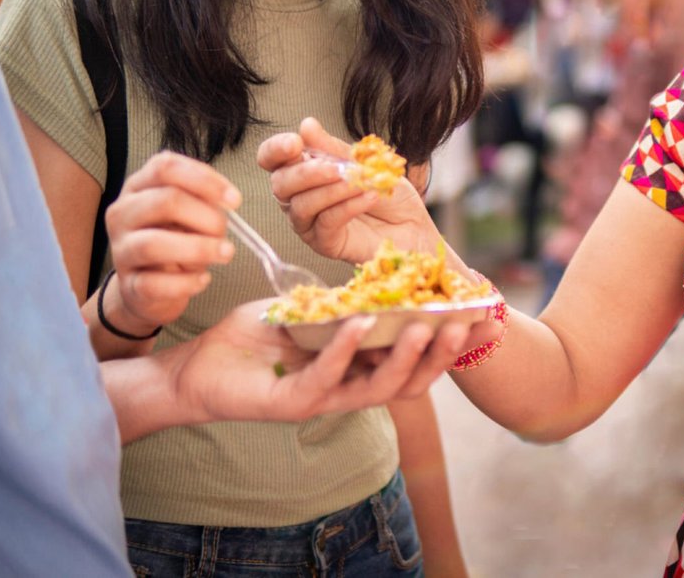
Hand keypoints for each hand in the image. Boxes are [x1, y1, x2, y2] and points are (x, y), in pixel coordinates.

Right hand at [103, 151, 238, 332]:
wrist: (147, 289)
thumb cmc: (172, 241)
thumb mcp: (185, 214)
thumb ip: (201, 201)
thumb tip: (227, 202)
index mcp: (138, 187)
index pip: (165, 167)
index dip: (203, 180)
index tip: (234, 200)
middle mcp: (123, 214)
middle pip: (164, 201)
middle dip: (206, 216)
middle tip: (225, 232)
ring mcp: (121, 250)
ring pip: (154, 244)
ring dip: (198, 248)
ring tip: (224, 254)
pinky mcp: (129, 285)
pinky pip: (155, 284)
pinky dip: (186, 282)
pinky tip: (203, 280)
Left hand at [169, 299, 499, 422]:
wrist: (197, 365)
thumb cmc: (255, 337)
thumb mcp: (310, 311)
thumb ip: (346, 303)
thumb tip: (387, 280)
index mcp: (358, 367)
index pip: (415, 358)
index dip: (451, 341)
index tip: (486, 316)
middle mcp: (347, 389)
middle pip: (410, 381)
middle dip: (442, 354)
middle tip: (468, 324)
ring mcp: (321, 399)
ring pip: (378, 388)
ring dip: (404, 357)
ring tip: (424, 326)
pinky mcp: (289, 403)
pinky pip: (326, 378)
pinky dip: (346, 350)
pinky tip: (360, 323)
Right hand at [257, 118, 440, 263]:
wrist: (414, 225)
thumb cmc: (387, 194)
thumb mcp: (365, 162)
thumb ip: (333, 148)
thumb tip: (306, 125)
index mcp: (303, 172)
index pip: (271, 159)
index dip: (275, 150)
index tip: (295, 143)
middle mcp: (299, 198)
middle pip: (280, 184)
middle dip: (306, 173)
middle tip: (337, 168)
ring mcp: (310, 223)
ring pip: (301, 206)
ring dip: (332, 190)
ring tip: (359, 182)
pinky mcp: (325, 244)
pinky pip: (327, 223)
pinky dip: (348, 206)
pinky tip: (368, 197)